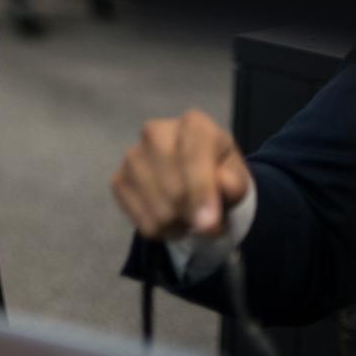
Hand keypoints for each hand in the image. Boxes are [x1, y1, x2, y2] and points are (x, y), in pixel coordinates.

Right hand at [110, 109, 250, 240]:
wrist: (194, 177)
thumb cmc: (219, 173)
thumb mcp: (237, 176)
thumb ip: (234, 183)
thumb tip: (223, 187)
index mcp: (193, 124)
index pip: (193, 159)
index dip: (202, 194)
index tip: (209, 225)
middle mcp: (156, 131)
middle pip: (173, 189)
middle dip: (193, 216)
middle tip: (209, 224)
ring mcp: (132, 155)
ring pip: (158, 212)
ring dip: (180, 226)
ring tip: (190, 218)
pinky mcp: (118, 180)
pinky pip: (143, 222)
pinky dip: (162, 231)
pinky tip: (172, 218)